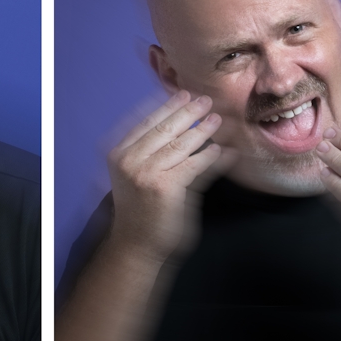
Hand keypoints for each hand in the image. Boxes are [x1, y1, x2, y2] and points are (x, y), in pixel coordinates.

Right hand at [106, 91, 231, 262]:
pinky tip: (223, 151)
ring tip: (218, 121)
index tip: (183, 94)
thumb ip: (149, 151)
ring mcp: (147, 172)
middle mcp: (129, 159)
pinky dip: (212, 157)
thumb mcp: (135, 174)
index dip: (167, 105)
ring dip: (204, 130)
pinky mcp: (166, 186)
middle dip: (188, 111)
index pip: (146, 121)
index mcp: (118, 152)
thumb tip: (177, 123)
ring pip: (181, 143)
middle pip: (164, 127)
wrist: (135, 246)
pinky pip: (196, 164)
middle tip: (206, 101)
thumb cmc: (138, 212)